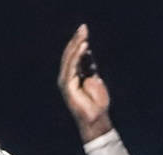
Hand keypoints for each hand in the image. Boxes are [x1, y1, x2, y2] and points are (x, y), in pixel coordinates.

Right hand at [58, 24, 111, 142]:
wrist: (96, 119)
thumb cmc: (97, 104)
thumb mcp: (96, 82)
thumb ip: (90, 70)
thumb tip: (88, 56)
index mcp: (73, 75)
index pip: (74, 55)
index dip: (78, 42)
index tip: (84, 31)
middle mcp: (67, 77)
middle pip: (70, 54)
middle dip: (77, 40)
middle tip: (83, 28)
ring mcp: (65, 81)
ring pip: (69, 59)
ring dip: (76, 45)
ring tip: (83, 34)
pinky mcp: (67, 85)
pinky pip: (71, 67)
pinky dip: (77, 56)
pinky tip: (83, 46)